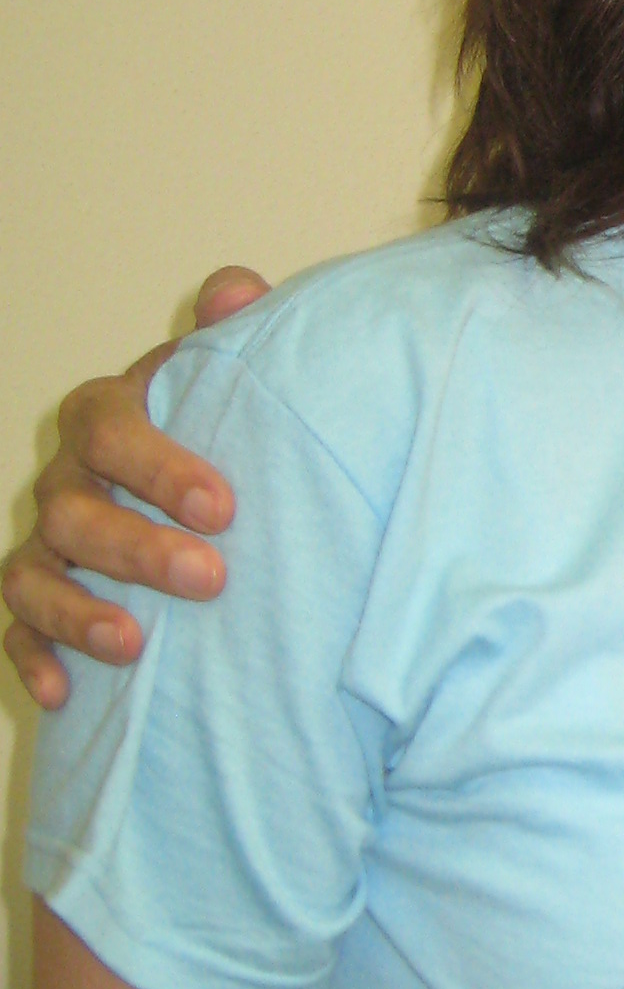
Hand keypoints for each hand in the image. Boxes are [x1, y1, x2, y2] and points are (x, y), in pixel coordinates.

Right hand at [2, 269, 267, 710]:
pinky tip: (62, 694)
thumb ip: (235, 333)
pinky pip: (17, 631)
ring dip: (77, 611)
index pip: (110, 429)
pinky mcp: (37, 603)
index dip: (159, 466)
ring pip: (34, 576)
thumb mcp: (229, 376)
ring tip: (132, 644)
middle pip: (75, 512)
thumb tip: (236, 293)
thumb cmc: (216, 425)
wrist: (198, 484)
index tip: (223, 507)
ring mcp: (45, 544)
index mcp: (108, 417)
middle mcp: (65, 481)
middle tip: (210, 578)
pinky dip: (34, 658)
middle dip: (137, 549)